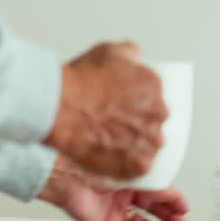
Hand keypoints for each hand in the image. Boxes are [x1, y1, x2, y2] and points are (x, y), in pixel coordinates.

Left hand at [38, 155, 187, 220]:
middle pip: (154, 212)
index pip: (161, 193)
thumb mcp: (135, 176)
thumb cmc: (97, 168)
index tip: (185, 211)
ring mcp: (116, 211)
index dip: (175, 203)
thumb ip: (157, 188)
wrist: (68, 178)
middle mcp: (126, 195)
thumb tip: (176, 197)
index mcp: (134, 180)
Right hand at [43, 41, 166, 179]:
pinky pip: (137, 169)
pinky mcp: (139, 165)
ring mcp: (150, 141)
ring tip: (110, 143)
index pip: (155, 98)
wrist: (59, 107)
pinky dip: (126, 166)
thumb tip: (138, 59)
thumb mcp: (110, 51)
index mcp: (155, 87)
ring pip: (148, 147)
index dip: (140, 105)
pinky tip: (110, 158)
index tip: (126, 109)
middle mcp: (159, 114)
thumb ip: (131, 53)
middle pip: (154, 123)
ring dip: (134, 147)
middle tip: (114, 127)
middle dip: (139, 126)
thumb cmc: (80, 81)